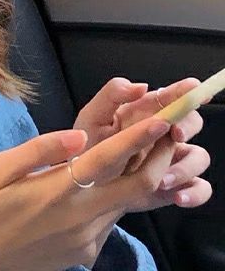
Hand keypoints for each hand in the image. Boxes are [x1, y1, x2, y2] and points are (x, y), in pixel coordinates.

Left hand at [73, 77, 212, 208]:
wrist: (84, 184)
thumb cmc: (87, 147)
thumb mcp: (92, 117)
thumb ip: (113, 94)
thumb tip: (141, 85)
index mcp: (144, 114)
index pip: (169, 98)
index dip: (184, 92)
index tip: (194, 89)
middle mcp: (162, 134)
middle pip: (190, 123)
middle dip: (188, 126)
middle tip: (175, 134)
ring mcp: (171, 160)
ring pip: (198, 156)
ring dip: (187, 166)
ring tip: (163, 178)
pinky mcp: (176, 185)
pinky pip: (199, 188)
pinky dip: (195, 193)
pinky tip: (177, 197)